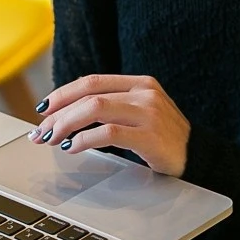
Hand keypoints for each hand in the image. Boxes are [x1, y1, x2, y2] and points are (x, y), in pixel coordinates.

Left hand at [28, 74, 190, 177]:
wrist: (198, 158)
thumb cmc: (163, 139)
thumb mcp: (140, 114)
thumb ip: (112, 108)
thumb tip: (66, 115)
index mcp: (140, 83)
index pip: (92, 81)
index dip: (63, 93)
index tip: (43, 108)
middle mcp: (145, 93)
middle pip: (89, 93)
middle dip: (58, 112)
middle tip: (41, 130)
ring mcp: (149, 113)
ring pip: (95, 108)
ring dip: (66, 125)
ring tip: (53, 139)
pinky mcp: (150, 136)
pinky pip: (108, 133)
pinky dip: (84, 140)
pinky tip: (73, 148)